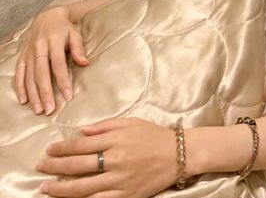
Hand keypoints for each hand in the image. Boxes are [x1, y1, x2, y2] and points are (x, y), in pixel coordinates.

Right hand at [15, 6, 88, 114]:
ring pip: (29, 75)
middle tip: (50, 109)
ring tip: (39, 110)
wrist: (48, 17)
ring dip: (33, 94)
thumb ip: (78, 48)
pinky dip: (20, 87)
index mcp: (54, 41)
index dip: (63, 80)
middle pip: (41, 72)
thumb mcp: (75, 34)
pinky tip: (24, 100)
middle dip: (45, 92)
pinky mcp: (23, 56)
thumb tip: (85, 63)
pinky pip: (19, 73)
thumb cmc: (65, 29)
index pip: (58, 63)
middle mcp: (39, 47)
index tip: (68, 96)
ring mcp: (29, 52)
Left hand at [37, 118, 177, 197]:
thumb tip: (82, 130)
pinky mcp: (127, 197)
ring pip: (84, 188)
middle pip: (78, 165)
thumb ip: (105, 125)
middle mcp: (116, 160)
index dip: (62, 148)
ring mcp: (121, 181)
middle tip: (40, 167)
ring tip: (45, 188)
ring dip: (61, 189)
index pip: (81, 144)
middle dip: (55, 167)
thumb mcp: (131, 122)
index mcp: (116, 139)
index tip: (49, 150)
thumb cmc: (154, 135)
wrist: (179, 155)